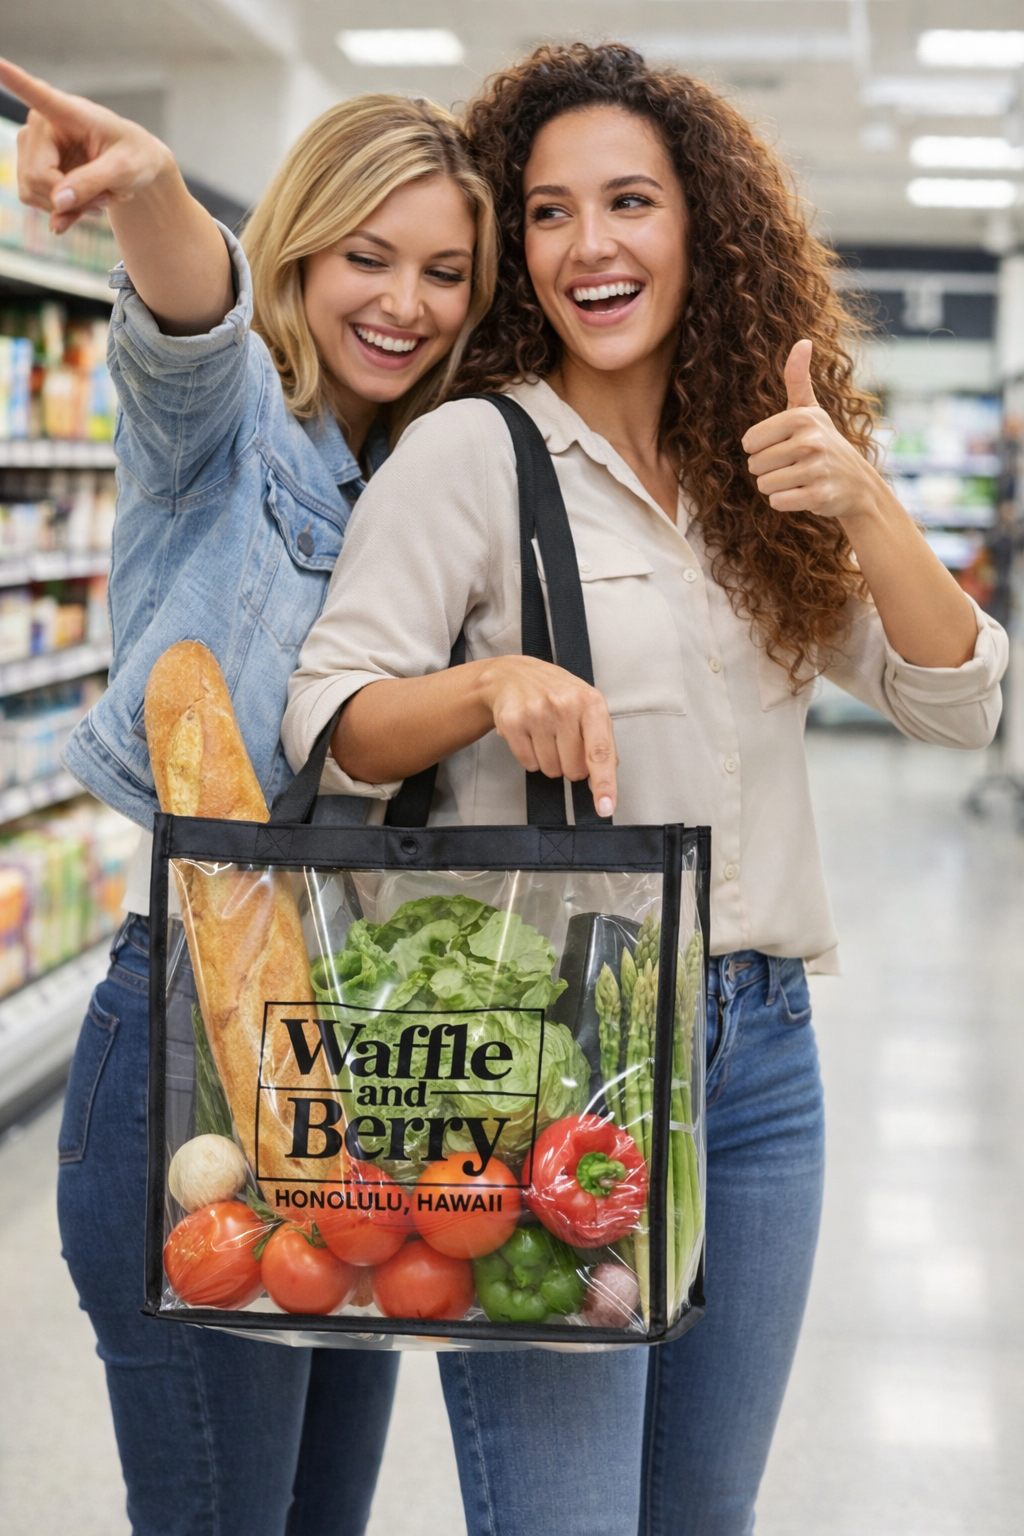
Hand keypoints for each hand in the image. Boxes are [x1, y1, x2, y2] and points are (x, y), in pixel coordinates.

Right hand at [0, 58, 173, 232]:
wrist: (134, 167)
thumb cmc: (134, 157)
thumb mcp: (124, 170)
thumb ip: (92, 182)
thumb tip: (57, 201)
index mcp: (65, 112)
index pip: (36, 94)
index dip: (14, 80)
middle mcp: (39, 126)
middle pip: (36, 176)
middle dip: (72, 199)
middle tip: (105, 200)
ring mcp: (31, 149)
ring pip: (33, 193)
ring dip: (69, 207)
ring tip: (99, 197)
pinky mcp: (31, 170)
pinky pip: (38, 203)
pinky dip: (64, 212)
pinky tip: (86, 204)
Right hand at [478, 656, 618, 816]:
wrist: (513, 675)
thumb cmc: (556, 693)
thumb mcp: (587, 706)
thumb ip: (602, 739)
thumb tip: (606, 776)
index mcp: (590, 702)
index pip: (600, 752)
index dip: (604, 784)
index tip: (605, 806)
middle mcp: (564, 705)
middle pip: (574, 769)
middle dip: (571, 764)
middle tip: (564, 741)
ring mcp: (536, 713)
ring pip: (550, 770)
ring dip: (550, 761)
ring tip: (546, 735)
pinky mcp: (512, 722)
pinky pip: (529, 764)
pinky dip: (531, 757)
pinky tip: (531, 736)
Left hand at [742, 340, 876, 522]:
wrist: (857, 483)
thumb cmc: (824, 443)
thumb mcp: (810, 410)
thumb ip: (797, 379)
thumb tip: (802, 341)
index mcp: (801, 418)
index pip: (749, 442)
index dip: (760, 449)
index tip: (784, 446)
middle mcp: (810, 441)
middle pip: (754, 465)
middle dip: (768, 470)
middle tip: (794, 465)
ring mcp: (816, 469)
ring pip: (764, 485)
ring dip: (776, 486)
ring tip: (799, 478)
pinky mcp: (819, 496)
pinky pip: (777, 502)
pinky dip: (786, 502)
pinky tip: (804, 493)